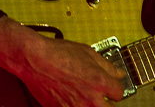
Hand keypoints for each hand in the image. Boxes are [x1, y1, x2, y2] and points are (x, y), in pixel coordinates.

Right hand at [0, 16, 124, 105]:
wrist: (34, 60)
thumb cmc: (58, 53)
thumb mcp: (87, 53)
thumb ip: (106, 65)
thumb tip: (117, 73)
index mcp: (100, 82)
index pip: (119, 93)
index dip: (114, 88)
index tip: (110, 86)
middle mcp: (90, 98)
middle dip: (105, 101)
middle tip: (99, 95)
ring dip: (90, 104)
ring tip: (83, 95)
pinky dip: (74, 105)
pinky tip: (71, 98)